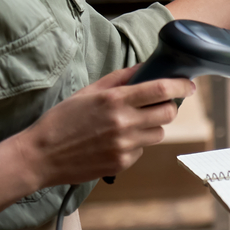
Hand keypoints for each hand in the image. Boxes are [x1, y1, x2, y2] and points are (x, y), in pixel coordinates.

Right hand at [13, 66, 195, 188]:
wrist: (40, 156)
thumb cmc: (62, 119)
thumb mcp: (89, 91)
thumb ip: (121, 78)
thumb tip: (146, 67)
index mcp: (115, 100)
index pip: (161, 90)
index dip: (181, 86)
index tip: (189, 85)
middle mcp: (123, 122)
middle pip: (168, 113)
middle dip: (169, 107)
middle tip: (159, 105)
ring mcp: (124, 145)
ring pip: (159, 133)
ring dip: (152, 126)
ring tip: (129, 124)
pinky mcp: (122, 163)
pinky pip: (142, 149)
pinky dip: (135, 143)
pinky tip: (114, 141)